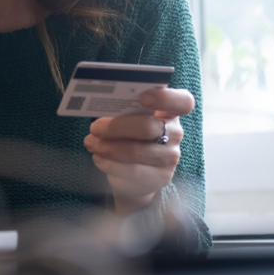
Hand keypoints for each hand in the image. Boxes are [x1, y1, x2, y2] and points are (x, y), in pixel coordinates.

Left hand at [83, 87, 194, 213]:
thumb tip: (99, 103)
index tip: (143, 97)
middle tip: (95, 128)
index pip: (183, 102)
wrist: (134, 176)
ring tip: (90, 143)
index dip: (166, 97)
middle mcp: (175, 134)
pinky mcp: (160, 178)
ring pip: (136, 151)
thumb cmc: (129, 137)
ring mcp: (170, 157)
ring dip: (107, 146)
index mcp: (169, 112)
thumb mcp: (128, 120)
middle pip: (149, 127)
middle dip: (116, 127)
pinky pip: (132, 171)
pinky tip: (98, 158)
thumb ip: (123, 110)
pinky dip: (109, 163)